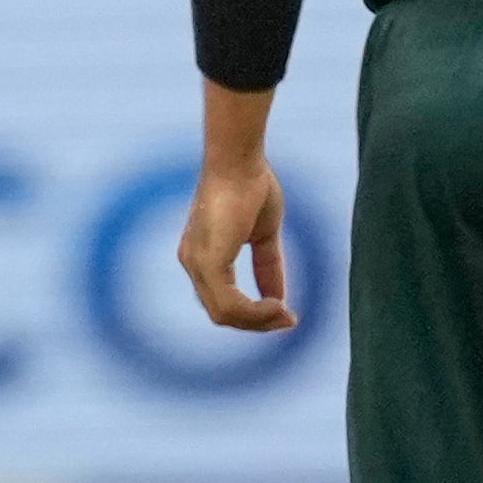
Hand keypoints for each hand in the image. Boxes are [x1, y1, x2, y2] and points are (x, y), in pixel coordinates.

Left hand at [178, 155, 296, 332]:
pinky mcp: (208, 262)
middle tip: (288, 321)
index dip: (252, 313)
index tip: (284, 314)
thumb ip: (269, 266)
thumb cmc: (251, 185)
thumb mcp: (264, 234)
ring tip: (285, 315)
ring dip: (259, 320)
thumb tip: (280, 299)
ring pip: (225, 314)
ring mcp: (197, 263)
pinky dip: (255, 312)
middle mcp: (194, 262)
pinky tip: (277, 306)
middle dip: (257, 323)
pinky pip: (230, 304)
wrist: (240, 159)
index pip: (222, 299)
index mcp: (202, 255)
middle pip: (222, 313)